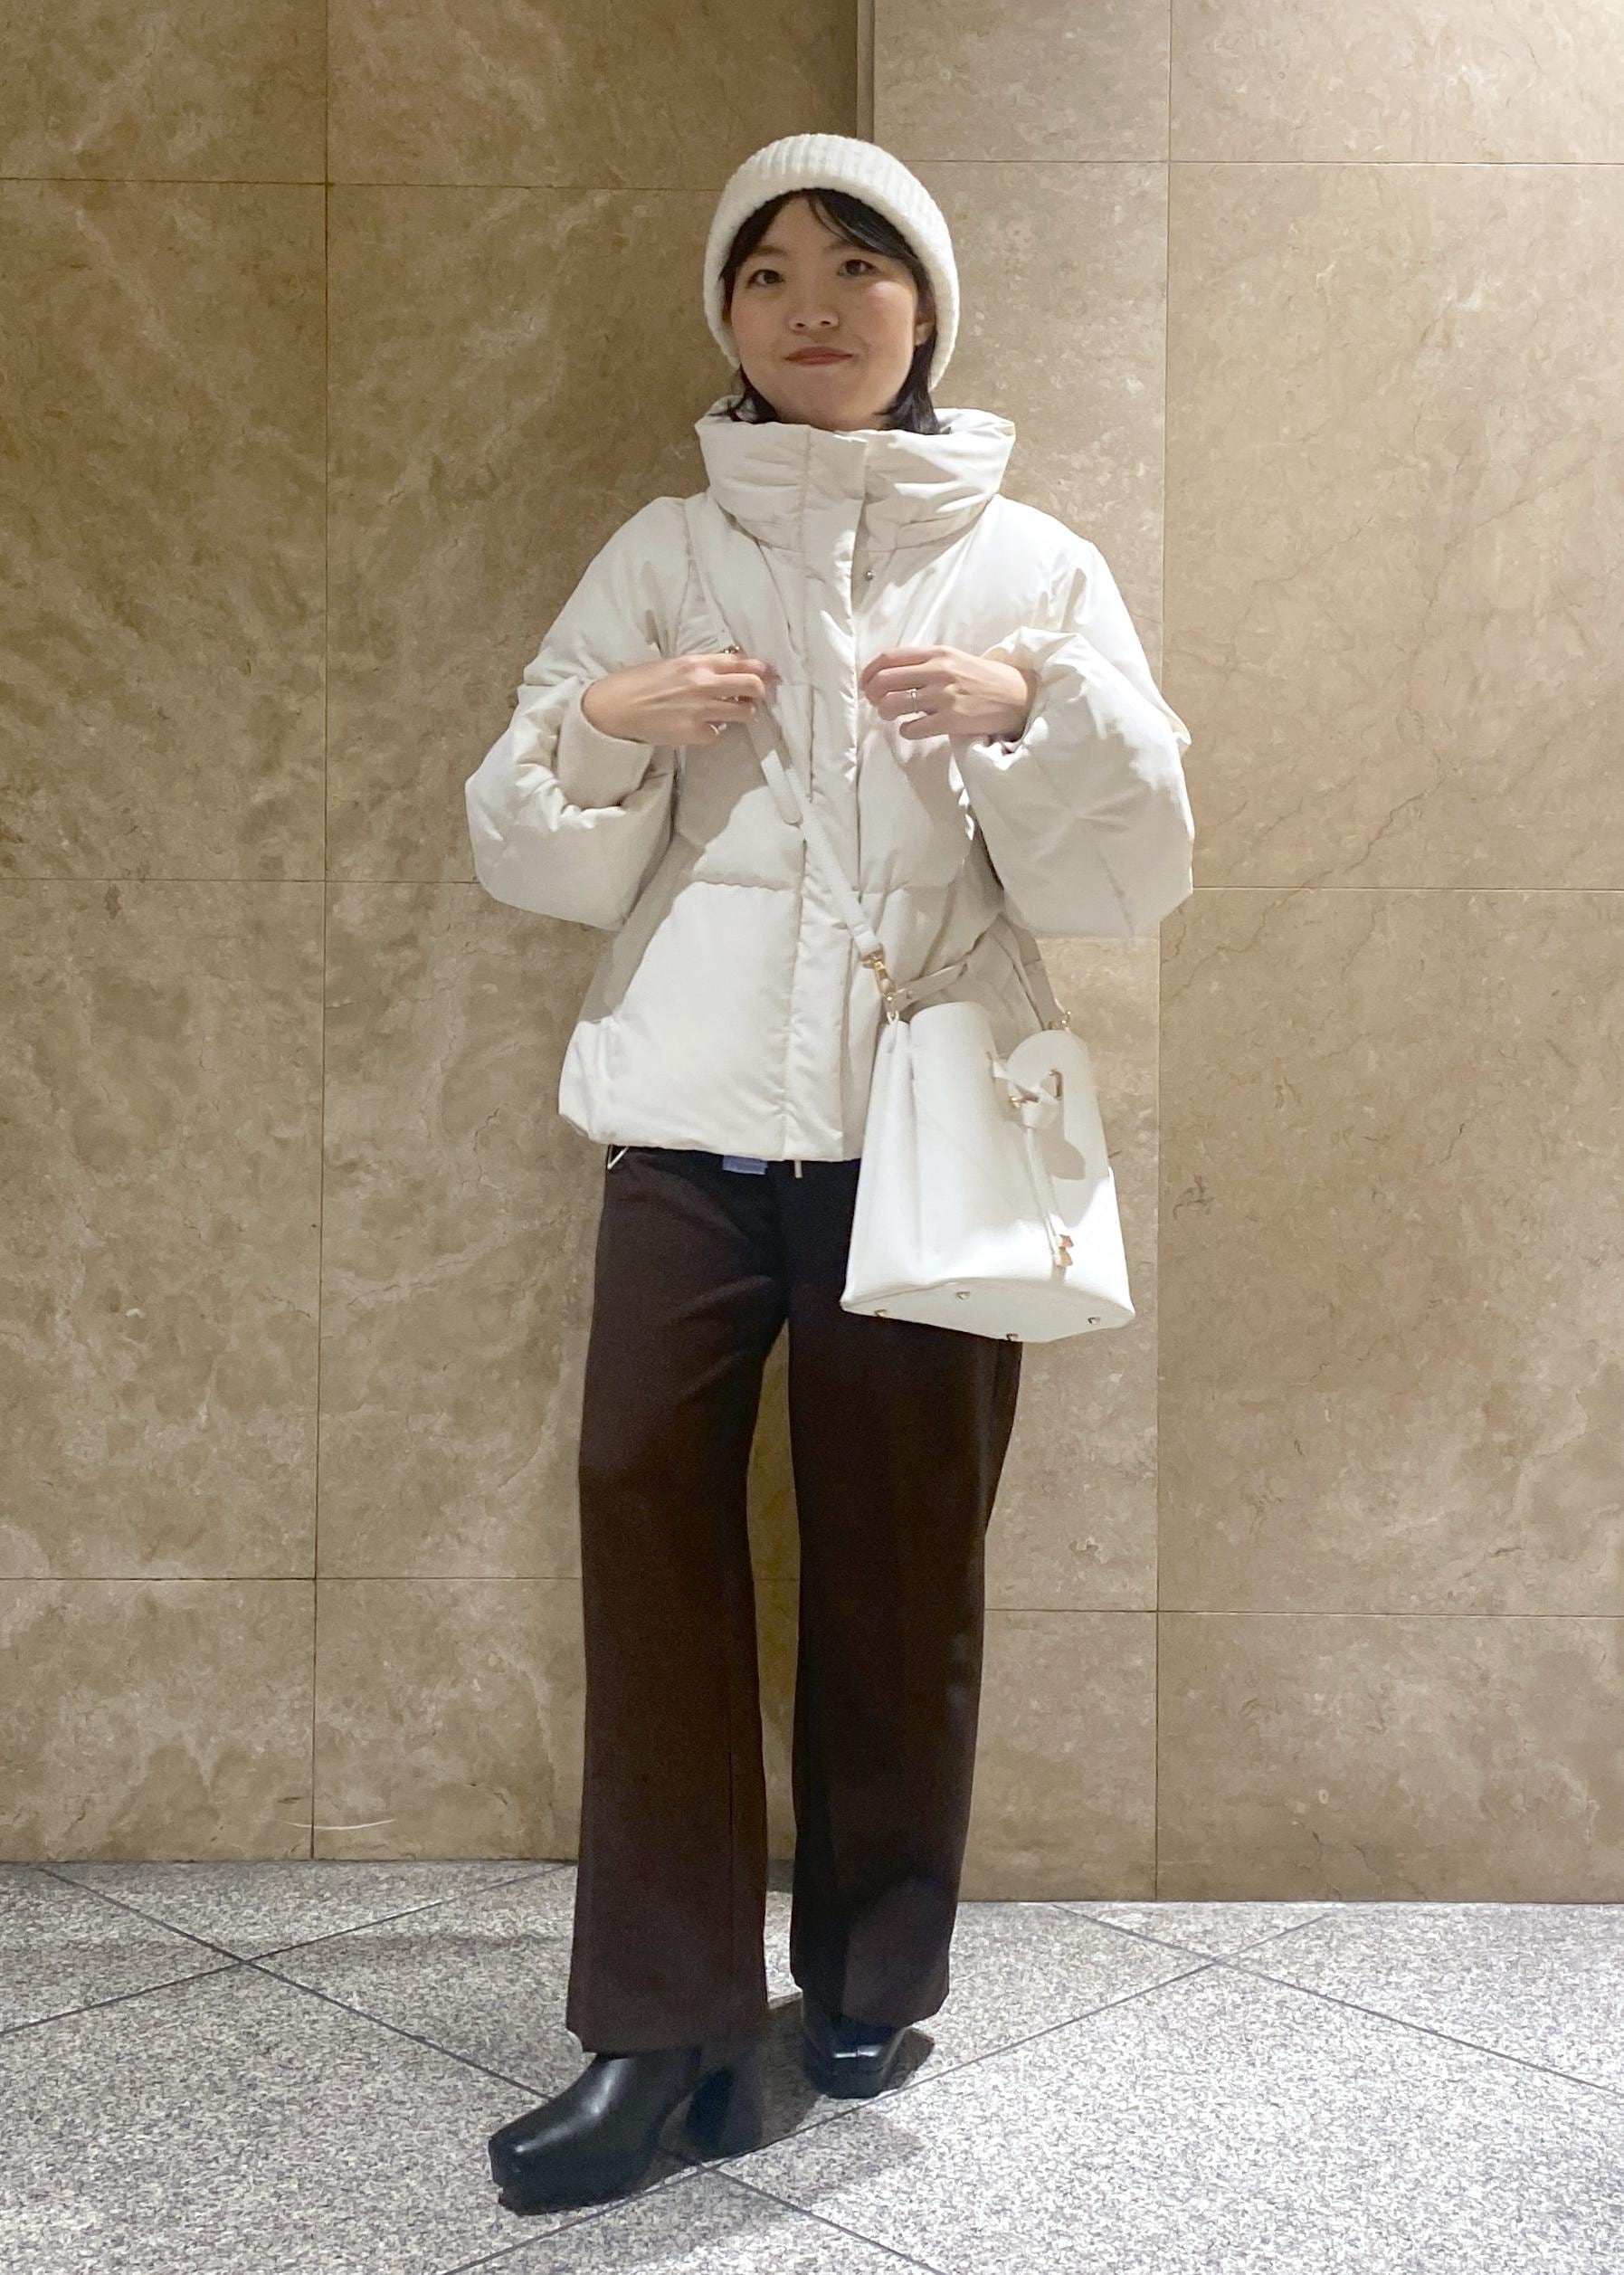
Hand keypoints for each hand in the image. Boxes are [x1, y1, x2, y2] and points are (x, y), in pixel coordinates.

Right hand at [581, 652, 778, 747]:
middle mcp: (703, 684)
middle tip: (754, 697)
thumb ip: (700, 667)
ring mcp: (701, 710)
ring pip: (743, 713)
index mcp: (696, 662)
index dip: (760, 668)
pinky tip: (703, 728)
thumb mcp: (672, 665)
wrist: (616, 707)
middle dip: (758, 691)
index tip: (769, 673)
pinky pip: (719, 734)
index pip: (740, 662)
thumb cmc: (638, 683)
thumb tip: (727, 670)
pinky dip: (715, 732)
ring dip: (742, 713)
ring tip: (731, 713)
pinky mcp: (694, 733)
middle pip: (751, 686)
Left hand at [859, 645, 1036, 741]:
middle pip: (885, 680)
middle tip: (877, 703)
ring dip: (886, 713)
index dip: (870, 672)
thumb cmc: (985, 679)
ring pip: (894, 704)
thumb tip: (891, 677)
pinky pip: (913, 728)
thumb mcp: (955, 660)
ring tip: (893, 716)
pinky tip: (912, 729)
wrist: (1019, 696)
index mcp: (937, 653)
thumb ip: (926, 664)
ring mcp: (944, 696)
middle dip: (873, 694)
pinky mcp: (951, 720)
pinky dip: (906, 731)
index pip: (890, 658)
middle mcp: (938, 671)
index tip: (865, 683)